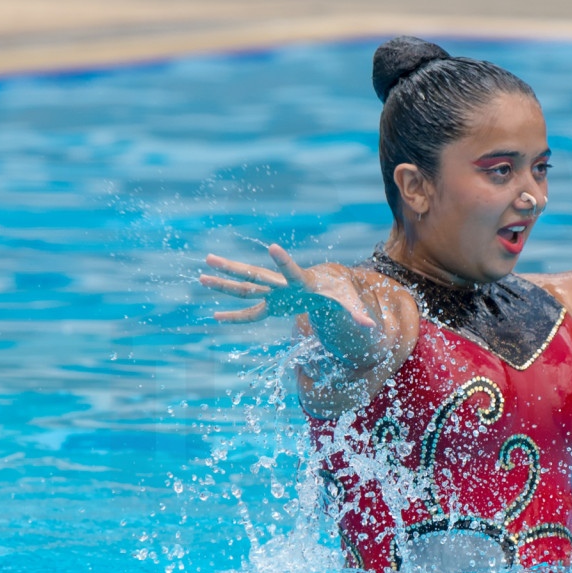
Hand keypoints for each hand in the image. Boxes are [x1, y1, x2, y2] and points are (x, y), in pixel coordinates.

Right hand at [200, 244, 376, 326]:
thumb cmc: (340, 292)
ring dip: (223, 282)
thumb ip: (358, 313)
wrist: (329, 285)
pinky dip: (235, 316)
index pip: (291, 270)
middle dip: (232, 267)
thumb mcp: (350, 302)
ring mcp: (274, 293)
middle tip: (210, 258)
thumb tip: (371, 326)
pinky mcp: (272, 305)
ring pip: (245, 287)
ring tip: (200, 273)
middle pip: (254, 276)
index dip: (284, 261)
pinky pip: (250, 312)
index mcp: (302, 281)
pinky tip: (216, 315)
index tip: (273, 247)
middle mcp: (282, 284)